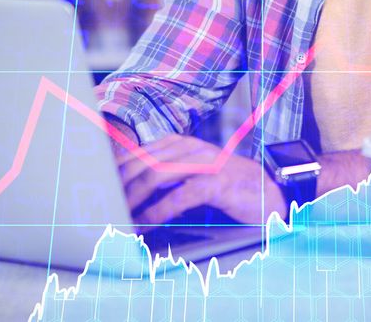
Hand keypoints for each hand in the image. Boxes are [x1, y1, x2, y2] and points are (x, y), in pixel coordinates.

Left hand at [114, 134, 287, 225]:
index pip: (137, 153)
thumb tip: (129, 195)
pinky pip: (179, 195)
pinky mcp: (218, 181)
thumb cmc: (230, 190)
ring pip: (156, 175)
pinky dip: (157, 212)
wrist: (274, 194)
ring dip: (132, 200)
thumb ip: (167, 181)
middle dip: (118, 188)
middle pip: (142, 163)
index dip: (114, 172)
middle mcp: (191, 148)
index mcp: (181, 144)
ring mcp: (205, 162)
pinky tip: (145, 225)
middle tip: (102, 210)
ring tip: (118, 219)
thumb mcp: (194, 178)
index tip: (97, 191)